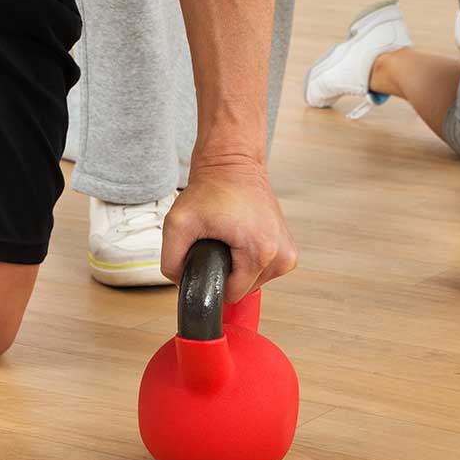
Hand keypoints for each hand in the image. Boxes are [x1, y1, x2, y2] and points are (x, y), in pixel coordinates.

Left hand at [162, 158, 297, 301]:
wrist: (233, 165)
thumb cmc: (212, 189)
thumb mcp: (176, 224)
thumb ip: (170, 262)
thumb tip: (183, 285)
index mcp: (261, 252)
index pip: (231, 294)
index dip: (213, 279)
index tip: (209, 255)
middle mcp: (282, 255)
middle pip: (243, 289)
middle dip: (226, 271)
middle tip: (217, 242)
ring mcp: (288, 253)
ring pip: (254, 282)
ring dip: (238, 266)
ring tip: (229, 238)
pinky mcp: (289, 250)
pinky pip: (263, 270)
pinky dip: (249, 260)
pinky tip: (241, 239)